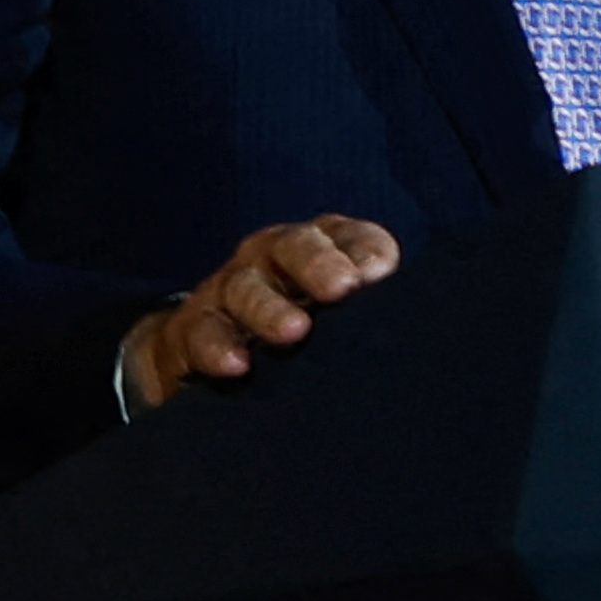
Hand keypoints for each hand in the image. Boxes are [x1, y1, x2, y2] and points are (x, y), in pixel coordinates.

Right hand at [124, 218, 400, 411]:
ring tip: (294, 332)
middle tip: (341, 289)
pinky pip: (198, 333)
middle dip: (318, 264)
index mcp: (315, 244)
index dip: (364, 248)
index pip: (346, 235)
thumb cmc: (298, 326)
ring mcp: (225, 289)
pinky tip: (236, 365)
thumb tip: (410, 323)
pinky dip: (215, 347)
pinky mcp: (189, 331)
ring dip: (269, 308)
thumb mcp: (336, 314)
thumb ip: (371, 308)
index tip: (382, 272)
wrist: (210, 354)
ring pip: (245, 287)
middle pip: (292, 245)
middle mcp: (268, 257)